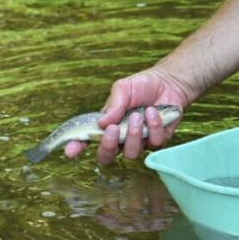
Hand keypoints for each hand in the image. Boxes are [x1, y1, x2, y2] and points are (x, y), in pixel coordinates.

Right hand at [64, 67, 194, 164]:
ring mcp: (139, 142)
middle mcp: (120, 138)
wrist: (168, 83)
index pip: (88, 140)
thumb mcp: (123, 88)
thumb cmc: (142, 86)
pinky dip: (153, 126)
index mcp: (107, 125)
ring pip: (131, 153)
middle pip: (107, 156)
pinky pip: (153, 143)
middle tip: (113, 129)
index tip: (70, 150)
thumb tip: (103, 122)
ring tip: (137, 115)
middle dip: (108, 146)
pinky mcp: (157, 141)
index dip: (77, 148)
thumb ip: (113, 104)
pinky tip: (153, 112)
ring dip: (133, 135)